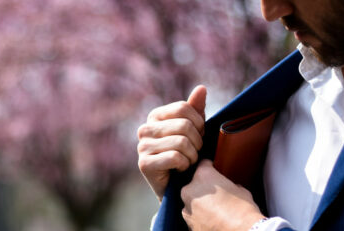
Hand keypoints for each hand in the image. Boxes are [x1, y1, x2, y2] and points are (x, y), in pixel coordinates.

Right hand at [137, 85, 206, 201]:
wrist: (176, 186)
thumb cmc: (186, 154)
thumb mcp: (193, 129)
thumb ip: (196, 109)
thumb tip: (202, 88)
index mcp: (155, 116)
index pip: (183, 108)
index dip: (199, 123)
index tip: (199, 136)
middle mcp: (145, 129)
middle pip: (184, 125)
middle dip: (198, 142)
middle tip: (195, 152)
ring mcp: (142, 146)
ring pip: (182, 142)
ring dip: (192, 156)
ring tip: (188, 161)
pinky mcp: (144, 164)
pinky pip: (175, 157)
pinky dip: (184, 165)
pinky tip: (179, 169)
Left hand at [181, 160, 264, 230]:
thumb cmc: (243, 211)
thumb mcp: (240, 190)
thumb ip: (230, 184)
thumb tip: (232, 187)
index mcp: (203, 176)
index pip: (203, 165)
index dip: (210, 168)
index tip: (214, 170)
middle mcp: (190, 190)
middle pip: (194, 184)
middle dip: (203, 188)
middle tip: (217, 195)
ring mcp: (187, 208)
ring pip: (191, 201)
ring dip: (200, 203)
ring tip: (215, 210)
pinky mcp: (188, 223)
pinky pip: (192, 216)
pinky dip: (200, 217)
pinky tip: (212, 220)